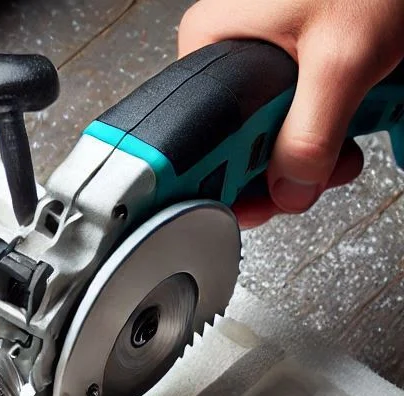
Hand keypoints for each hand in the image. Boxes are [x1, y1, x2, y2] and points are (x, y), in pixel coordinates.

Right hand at [179, 0, 403, 225]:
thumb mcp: (341, 58)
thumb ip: (310, 136)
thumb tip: (286, 191)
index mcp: (210, 43)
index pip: (194, 137)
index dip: (221, 180)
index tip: (252, 202)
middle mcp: (227, 54)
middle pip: (236, 146)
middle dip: (282, 171)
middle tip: (318, 172)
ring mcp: (260, 64)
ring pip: (270, 138)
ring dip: (315, 154)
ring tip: (347, 141)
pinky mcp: (292, 70)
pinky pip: (296, 120)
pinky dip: (328, 131)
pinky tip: (351, 118)